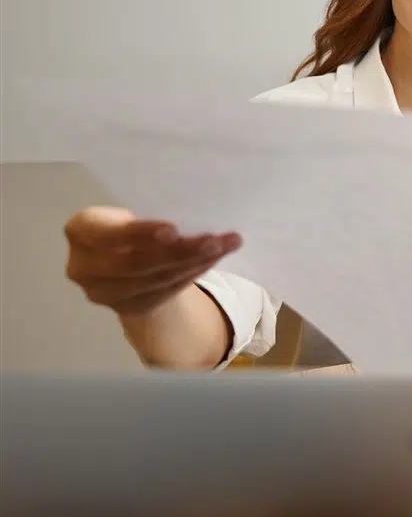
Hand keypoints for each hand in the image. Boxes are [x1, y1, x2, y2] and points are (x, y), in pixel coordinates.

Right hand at [64, 206, 240, 316]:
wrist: (127, 259)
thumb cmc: (131, 224)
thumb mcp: (129, 212)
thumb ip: (149, 213)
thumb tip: (198, 208)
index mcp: (81, 230)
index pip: (107, 233)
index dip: (139, 233)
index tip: (174, 229)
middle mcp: (84, 266)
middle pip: (136, 263)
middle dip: (180, 251)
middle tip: (215, 241)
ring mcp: (104, 293)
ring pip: (156, 280)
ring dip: (195, 262)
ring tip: (225, 246)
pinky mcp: (128, 308)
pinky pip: (166, 292)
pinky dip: (193, 274)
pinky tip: (213, 260)